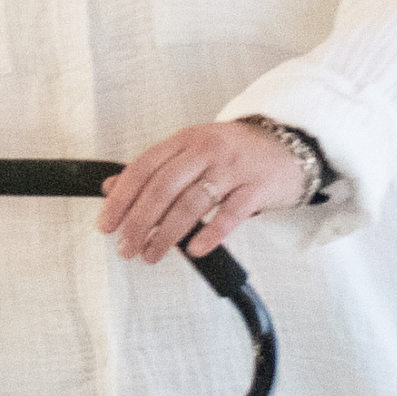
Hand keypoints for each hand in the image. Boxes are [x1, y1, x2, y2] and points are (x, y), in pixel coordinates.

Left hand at [100, 118, 304, 262]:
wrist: (290, 144)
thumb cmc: (234, 153)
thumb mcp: (192, 151)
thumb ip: (154, 169)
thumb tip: (110, 188)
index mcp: (186, 140)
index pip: (143, 167)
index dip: (121, 198)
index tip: (106, 225)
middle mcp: (208, 150)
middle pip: (164, 187)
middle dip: (139, 222)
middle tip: (125, 248)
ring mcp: (234, 168)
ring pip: (193, 202)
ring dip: (166, 234)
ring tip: (150, 255)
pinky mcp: (258, 187)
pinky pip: (231, 214)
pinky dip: (210, 234)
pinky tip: (194, 250)